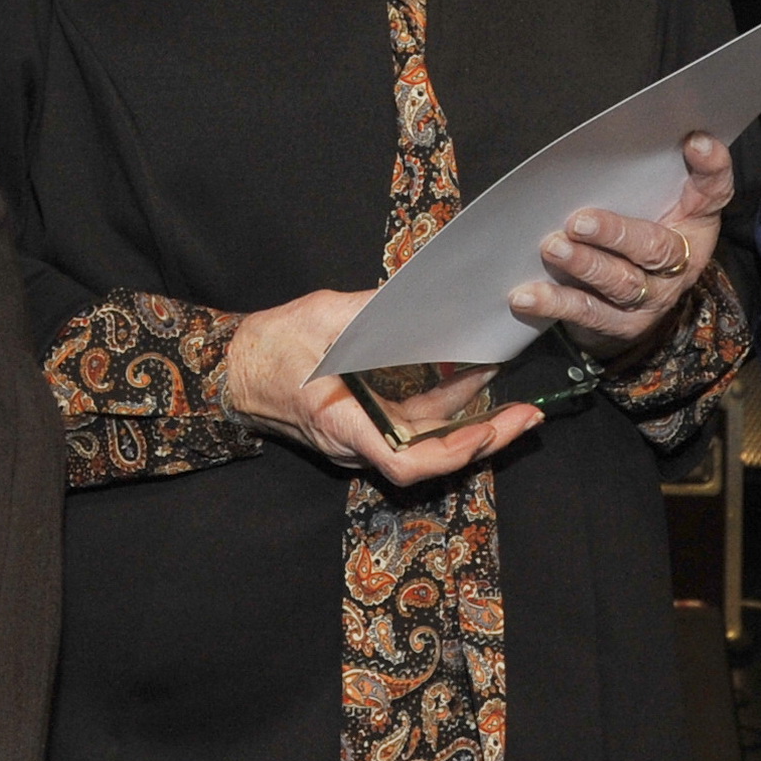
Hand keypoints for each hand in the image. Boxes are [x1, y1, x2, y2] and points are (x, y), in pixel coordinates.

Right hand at [219, 287, 541, 488]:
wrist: (232, 370)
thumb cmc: (270, 346)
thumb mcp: (322, 316)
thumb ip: (374, 311)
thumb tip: (422, 297)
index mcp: (342, 423)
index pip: (404, 463)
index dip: (451, 453)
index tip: (486, 432)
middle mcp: (356, 443)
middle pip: (429, 457)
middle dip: (483, 438)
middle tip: (528, 415)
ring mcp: (362, 439)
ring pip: (427, 444)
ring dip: (471, 425)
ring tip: (516, 404)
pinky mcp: (365, 428)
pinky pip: (413, 428)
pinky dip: (446, 411)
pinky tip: (473, 388)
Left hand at [509, 133, 734, 362]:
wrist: (643, 304)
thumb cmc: (649, 233)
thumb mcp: (670, 202)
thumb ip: (677, 170)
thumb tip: (691, 136)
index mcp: (696, 224)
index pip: (713, 191)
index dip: (710, 167)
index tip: (693, 141)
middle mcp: (681, 266)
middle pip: (655, 248)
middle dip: (617, 233)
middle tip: (578, 221)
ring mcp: (651, 300)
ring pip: (621, 284)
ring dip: (585, 265)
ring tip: (553, 248)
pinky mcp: (620, 325)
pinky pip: (587, 314)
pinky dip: (555, 303)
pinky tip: (525, 295)